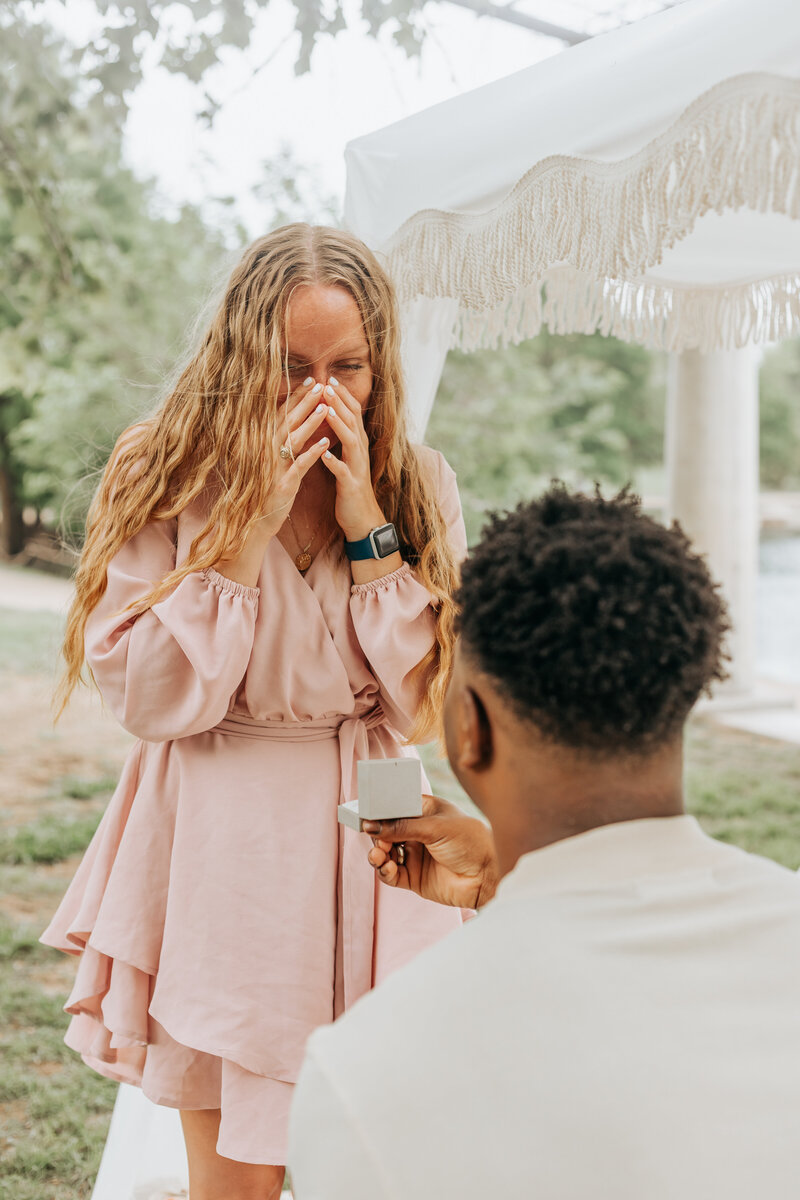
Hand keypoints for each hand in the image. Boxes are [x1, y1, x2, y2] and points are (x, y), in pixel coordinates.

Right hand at [260, 380, 330, 537]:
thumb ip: (279, 441)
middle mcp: (266, 452)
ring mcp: (273, 468)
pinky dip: (312, 453)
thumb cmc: (265, 490)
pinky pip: (298, 466)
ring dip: (309, 423)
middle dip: (305, 402)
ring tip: (325, 408)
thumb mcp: (271, 462)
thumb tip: (291, 419)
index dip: (297, 396)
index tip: (311, 379)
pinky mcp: (282, 485)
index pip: (282, 414)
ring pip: (293, 439)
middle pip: (288, 421)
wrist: (253, 522)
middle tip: (321, 385)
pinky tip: (325, 443)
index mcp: (264, 444)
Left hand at [318, 378, 384, 539]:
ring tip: (328, 410)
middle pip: (353, 421)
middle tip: (326, 384)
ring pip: (351, 441)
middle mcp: (360, 451)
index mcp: (357, 443)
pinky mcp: (350, 485)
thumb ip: (343, 436)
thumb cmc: (350, 485)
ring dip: (339, 425)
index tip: (328, 378)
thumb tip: (333, 414)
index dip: (342, 395)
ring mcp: (357, 467)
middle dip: (340, 402)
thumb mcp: (347, 456)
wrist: (362, 517)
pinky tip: (322, 454)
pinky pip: (342, 471)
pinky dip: (333, 461)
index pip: (353, 412)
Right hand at [364, 794, 498, 909]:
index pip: (396, 808)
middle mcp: (417, 833)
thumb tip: (372, 826)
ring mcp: (415, 855)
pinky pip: (391, 874)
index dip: (380, 812)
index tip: (366, 816)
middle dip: (377, 835)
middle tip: (375, 838)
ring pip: (385, 854)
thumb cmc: (470, 841)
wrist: (488, 875)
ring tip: (379, 854)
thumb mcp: (436, 827)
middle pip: (386, 832)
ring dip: (378, 854)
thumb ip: (403, 827)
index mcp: (424, 812)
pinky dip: (385, 871)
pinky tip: (387, 867)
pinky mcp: (414, 877)